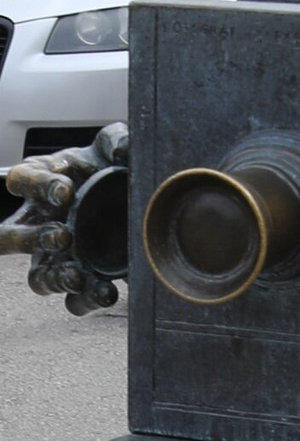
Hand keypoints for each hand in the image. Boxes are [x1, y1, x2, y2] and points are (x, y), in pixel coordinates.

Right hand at [0, 122, 128, 313]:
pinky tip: (106, 293)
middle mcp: (42, 221)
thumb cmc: (114, 166)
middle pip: (14, 237)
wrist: (143, 199)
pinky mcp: (83, 276)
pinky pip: (73, 299)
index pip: (23, 180)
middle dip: (32, 239)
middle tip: (62, 236)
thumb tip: (125, 149)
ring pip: (39, 275)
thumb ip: (118, 141)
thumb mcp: (116, 146)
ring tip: (77, 275)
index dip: (38, 185)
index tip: (64, 190)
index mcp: (45, 182)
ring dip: (54, 278)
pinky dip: (85, 300)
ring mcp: (58, 254)